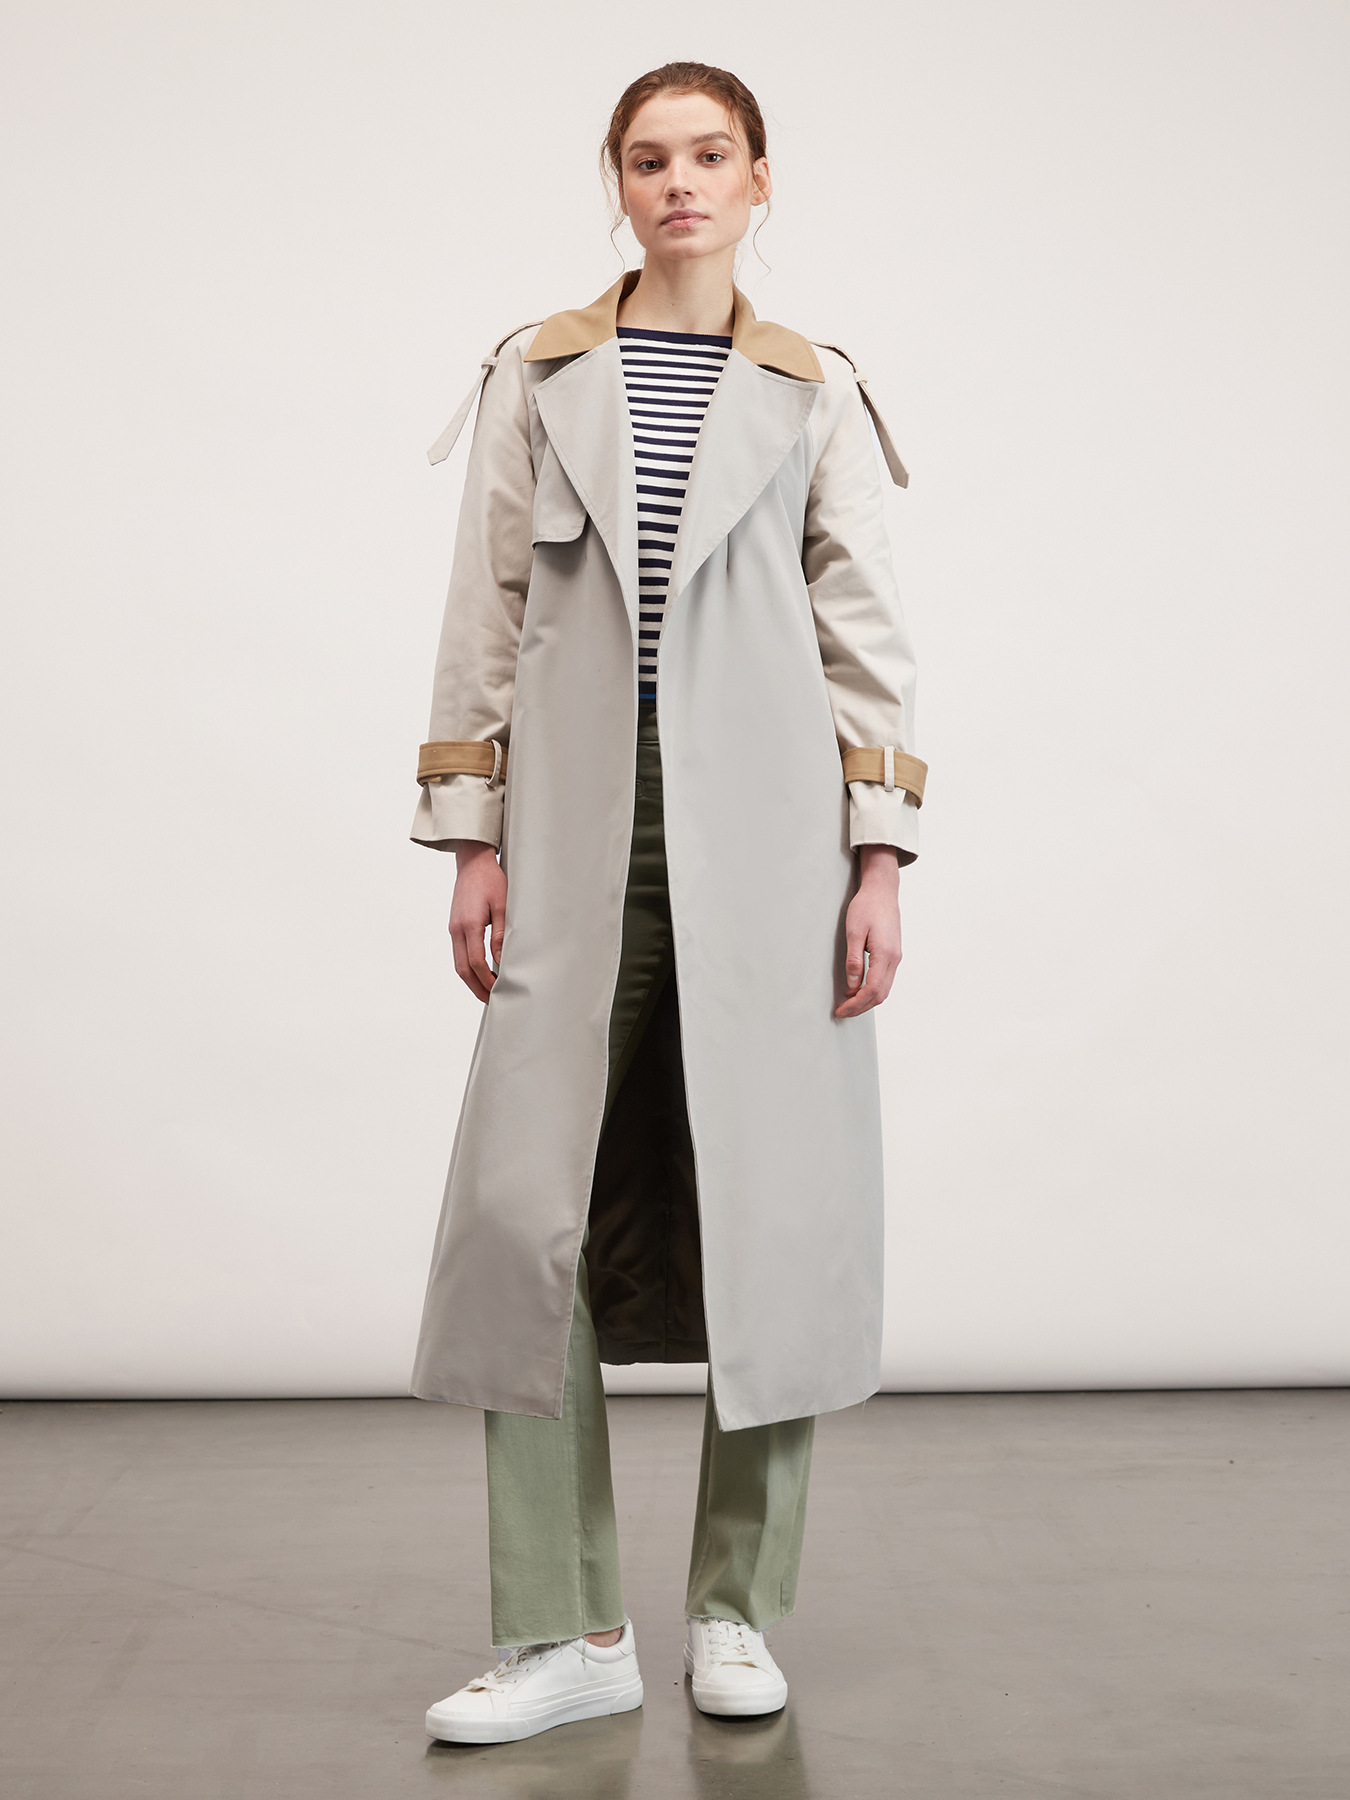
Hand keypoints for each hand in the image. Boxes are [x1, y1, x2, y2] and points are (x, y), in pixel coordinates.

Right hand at [448, 841, 506, 1002]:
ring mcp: (453, 928)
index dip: (487, 979)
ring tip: (486, 991)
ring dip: (471, 979)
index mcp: (469, 924)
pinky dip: (467, 967)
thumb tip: (501, 961)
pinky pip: (458, 953)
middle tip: (491, 1000)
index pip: (476, 962)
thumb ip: (501, 934)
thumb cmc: (491, 880)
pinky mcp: (454, 926)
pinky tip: (480, 972)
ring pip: (458, 963)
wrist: (472, 862)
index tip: (499, 990)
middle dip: (476, 987)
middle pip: (462, 968)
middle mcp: (456, 929)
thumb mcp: (503, 905)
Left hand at [835, 845, 902, 1018]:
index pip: (872, 990)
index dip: (856, 1004)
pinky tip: (857, 988)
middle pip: (880, 995)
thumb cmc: (867, 907)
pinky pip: (884, 979)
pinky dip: (872, 989)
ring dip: (867, 1000)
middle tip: (842, 1011)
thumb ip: (853, 960)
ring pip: (884, 989)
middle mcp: (894, 959)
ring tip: (847, 1002)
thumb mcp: (854, 932)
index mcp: (885, 954)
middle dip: (861, 1007)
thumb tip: (851, 985)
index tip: (841, 1010)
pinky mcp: (893, 954)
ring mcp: (896, 957)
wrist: (882, 890)